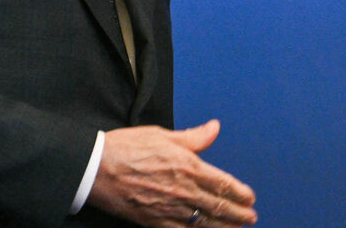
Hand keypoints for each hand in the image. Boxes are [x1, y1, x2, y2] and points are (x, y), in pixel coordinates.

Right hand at [87, 120, 257, 227]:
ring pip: (204, 223)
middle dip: (238, 214)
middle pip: (218, 206)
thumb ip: (194, 137)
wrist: (95, 168)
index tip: (250, 198)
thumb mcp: (163, 135)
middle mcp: (183, 190)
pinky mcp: (153, 221)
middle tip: (250, 218)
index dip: (240, 193)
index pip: (223, 184)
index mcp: (188, 166)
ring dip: (224, 227)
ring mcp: (169, 208)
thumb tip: (214, 128)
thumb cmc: (127, 148)